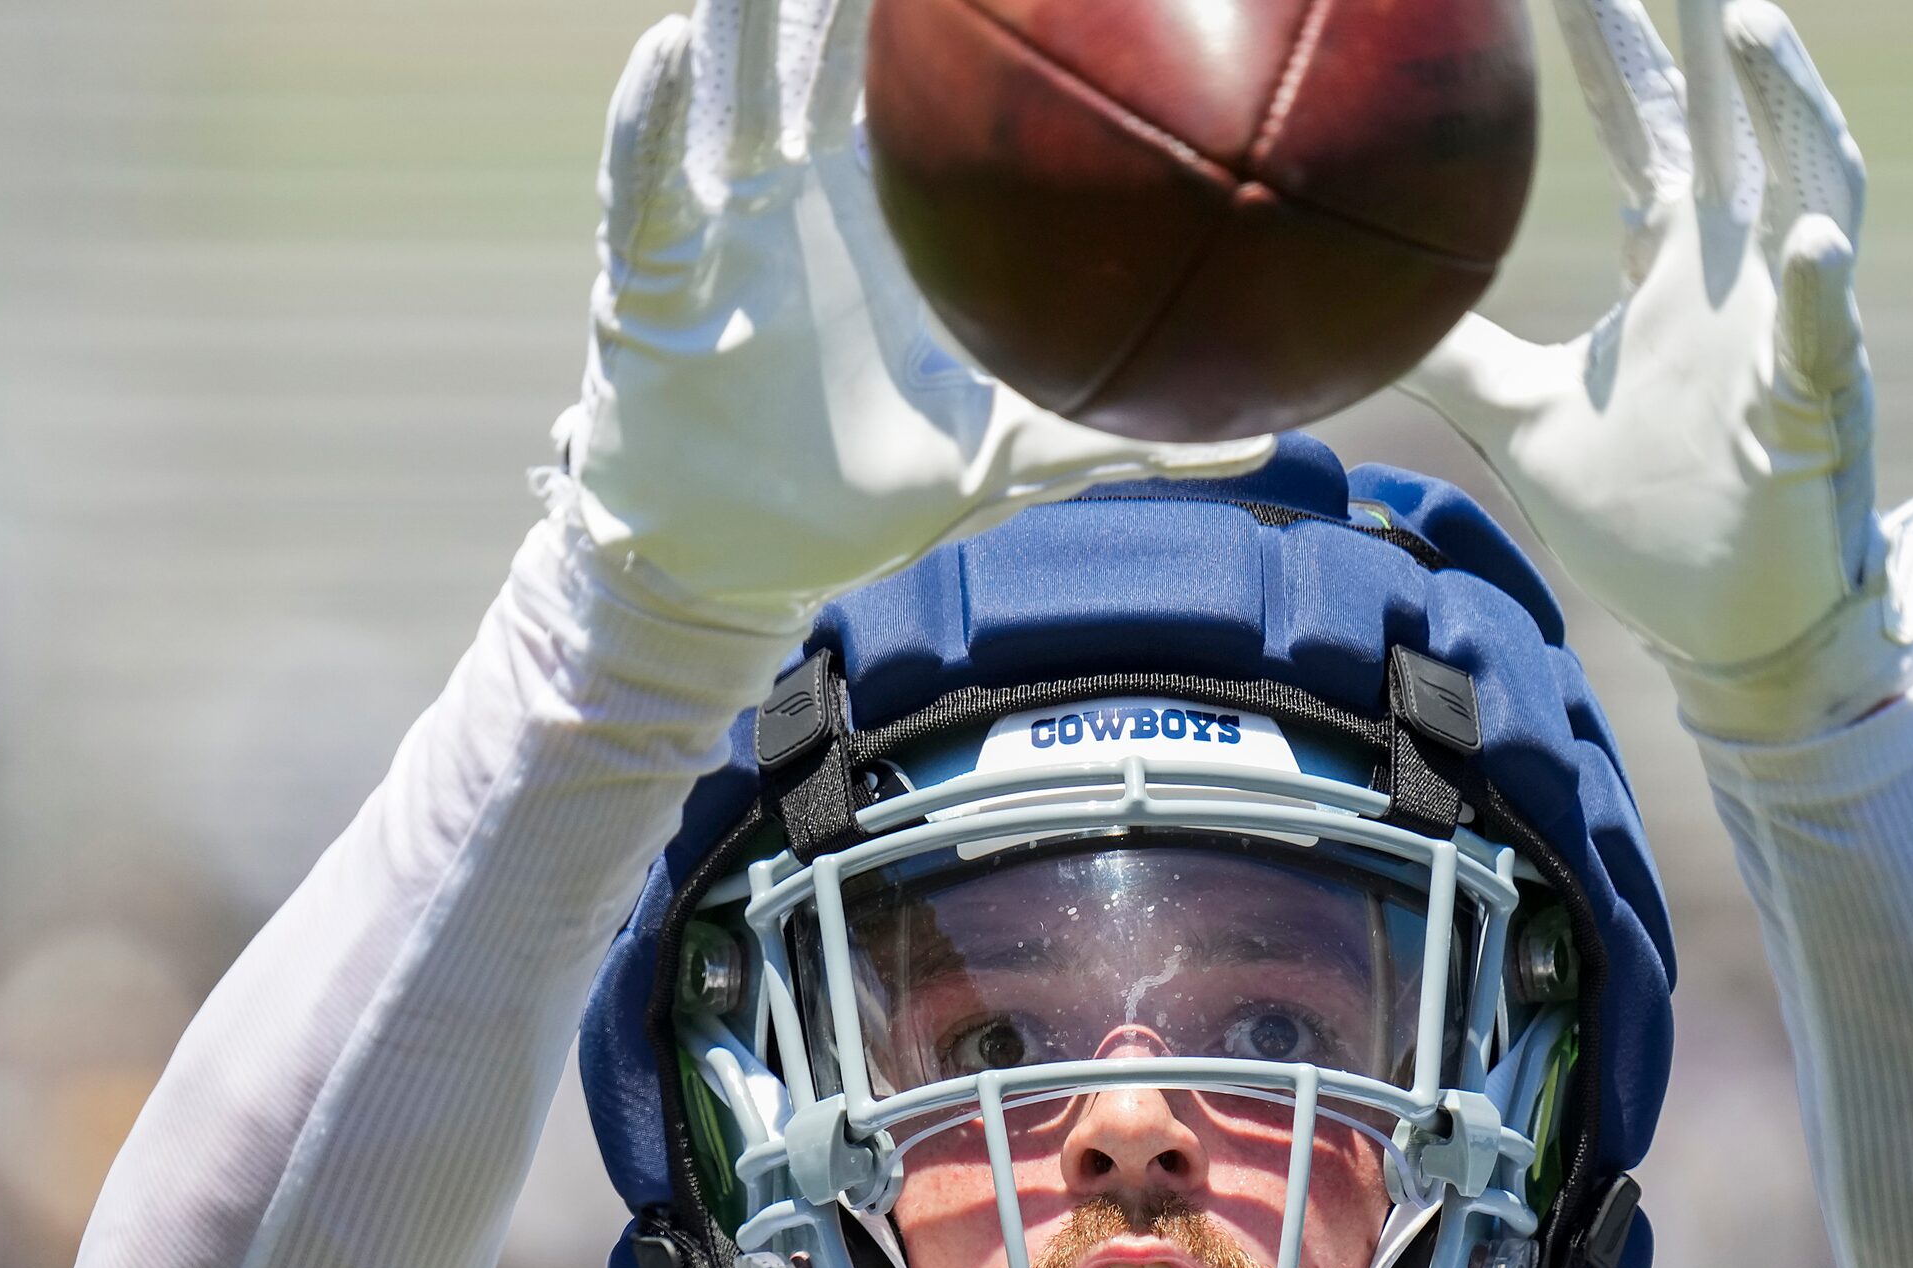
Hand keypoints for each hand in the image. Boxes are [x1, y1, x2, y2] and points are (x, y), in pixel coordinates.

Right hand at [555, 0, 1270, 629]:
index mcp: (883, 205)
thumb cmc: (865, 496)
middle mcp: (797, 192)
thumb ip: (1123, 439)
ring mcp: (718, 226)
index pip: (916, 78)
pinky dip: (651, 125)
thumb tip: (1266, 443)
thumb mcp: (1011, 461)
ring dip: (747, 16)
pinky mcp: (650, 279)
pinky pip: (645, 192)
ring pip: (730, 94)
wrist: (742, 567)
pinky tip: (670, 52)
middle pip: (820, 51)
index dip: (948, 14)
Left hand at [1403, 0, 1912, 737]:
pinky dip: (1820, 293)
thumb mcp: (1518, 416)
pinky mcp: (1817, 409)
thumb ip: (1451, 352)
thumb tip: (1357, 302)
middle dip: (1707, 29)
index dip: (1609, 46)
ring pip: (1810, 189)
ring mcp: (1789, 332)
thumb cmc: (1643, 515)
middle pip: (1730, 122)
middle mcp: (1743, 273)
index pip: (1646, 125)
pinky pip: (1826, 341)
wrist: (1725, 627)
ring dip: (1787, 109)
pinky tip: (1807, 245)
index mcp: (1676, 261)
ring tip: (1746, 23)